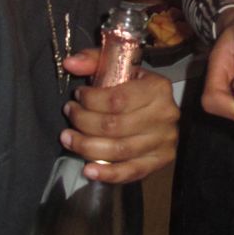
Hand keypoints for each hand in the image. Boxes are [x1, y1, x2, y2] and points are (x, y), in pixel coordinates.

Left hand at [61, 51, 178, 182]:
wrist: (158, 109)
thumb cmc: (133, 87)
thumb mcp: (117, 67)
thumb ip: (92, 60)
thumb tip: (70, 63)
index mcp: (157, 88)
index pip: (116, 100)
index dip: (90, 101)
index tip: (77, 96)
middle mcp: (165, 115)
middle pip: (114, 126)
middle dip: (83, 121)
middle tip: (69, 115)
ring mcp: (164, 141)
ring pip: (118, 149)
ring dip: (86, 146)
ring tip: (68, 138)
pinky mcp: (160, 161)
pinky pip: (131, 172)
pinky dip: (107, 174)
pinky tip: (88, 170)